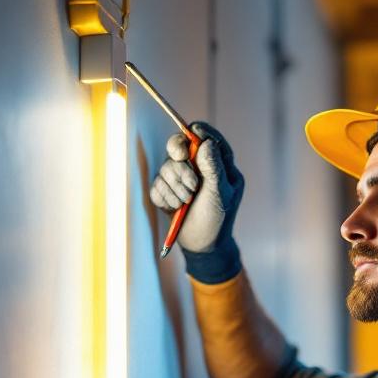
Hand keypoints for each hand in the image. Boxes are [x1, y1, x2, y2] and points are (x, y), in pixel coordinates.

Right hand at [147, 122, 244, 283]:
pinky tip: (176, 208)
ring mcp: (180, 177)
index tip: (191, 135)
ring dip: (175, 185)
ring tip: (186, 202)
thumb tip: (206, 142)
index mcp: (218, 162)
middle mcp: (197, 166)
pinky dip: (165, 196)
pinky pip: (156, 184)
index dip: (196, 132)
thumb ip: (214, 168)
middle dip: (179, 157)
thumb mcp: (220, 194)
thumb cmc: (218, 219)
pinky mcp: (166, 190)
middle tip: (181, 161)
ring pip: (166, 166)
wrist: (202, 245)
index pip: (205, 136)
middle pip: (179, 145)